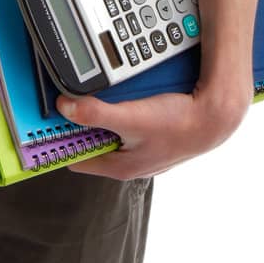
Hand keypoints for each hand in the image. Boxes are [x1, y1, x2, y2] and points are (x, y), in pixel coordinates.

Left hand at [56, 70, 252, 181]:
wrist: (215, 119)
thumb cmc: (178, 124)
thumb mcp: (131, 118)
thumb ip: (96, 113)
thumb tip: (64, 107)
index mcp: (121, 167)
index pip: (77, 161)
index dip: (61, 143)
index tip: (47, 124)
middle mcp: (132, 163)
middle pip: (94, 144)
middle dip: (82, 125)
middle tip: (69, 100)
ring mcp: (145, 151)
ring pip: (113, 134)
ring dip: (102, 116)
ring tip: (94, 94)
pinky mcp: (156, 137)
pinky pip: (130, 126)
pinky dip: (121, 113)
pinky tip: (124, 96)